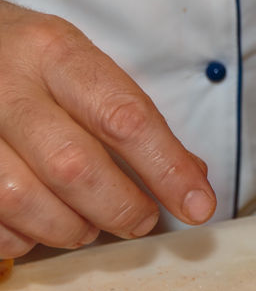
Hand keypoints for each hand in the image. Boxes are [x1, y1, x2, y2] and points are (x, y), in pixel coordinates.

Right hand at [0, 1, 215, 257]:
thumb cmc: (28, 62)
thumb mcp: (79, 65)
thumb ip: (130, 116)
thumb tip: (192, 174)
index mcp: (55, 52)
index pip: (124, 116)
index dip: (167, 168)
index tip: (200, 206)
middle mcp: (5, 85)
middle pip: (72, 164)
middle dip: (119, 206)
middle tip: (141, 220)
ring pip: (21, 198)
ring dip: (68, 228)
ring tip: (88, 227)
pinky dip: (21, 238)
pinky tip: (39, 228)